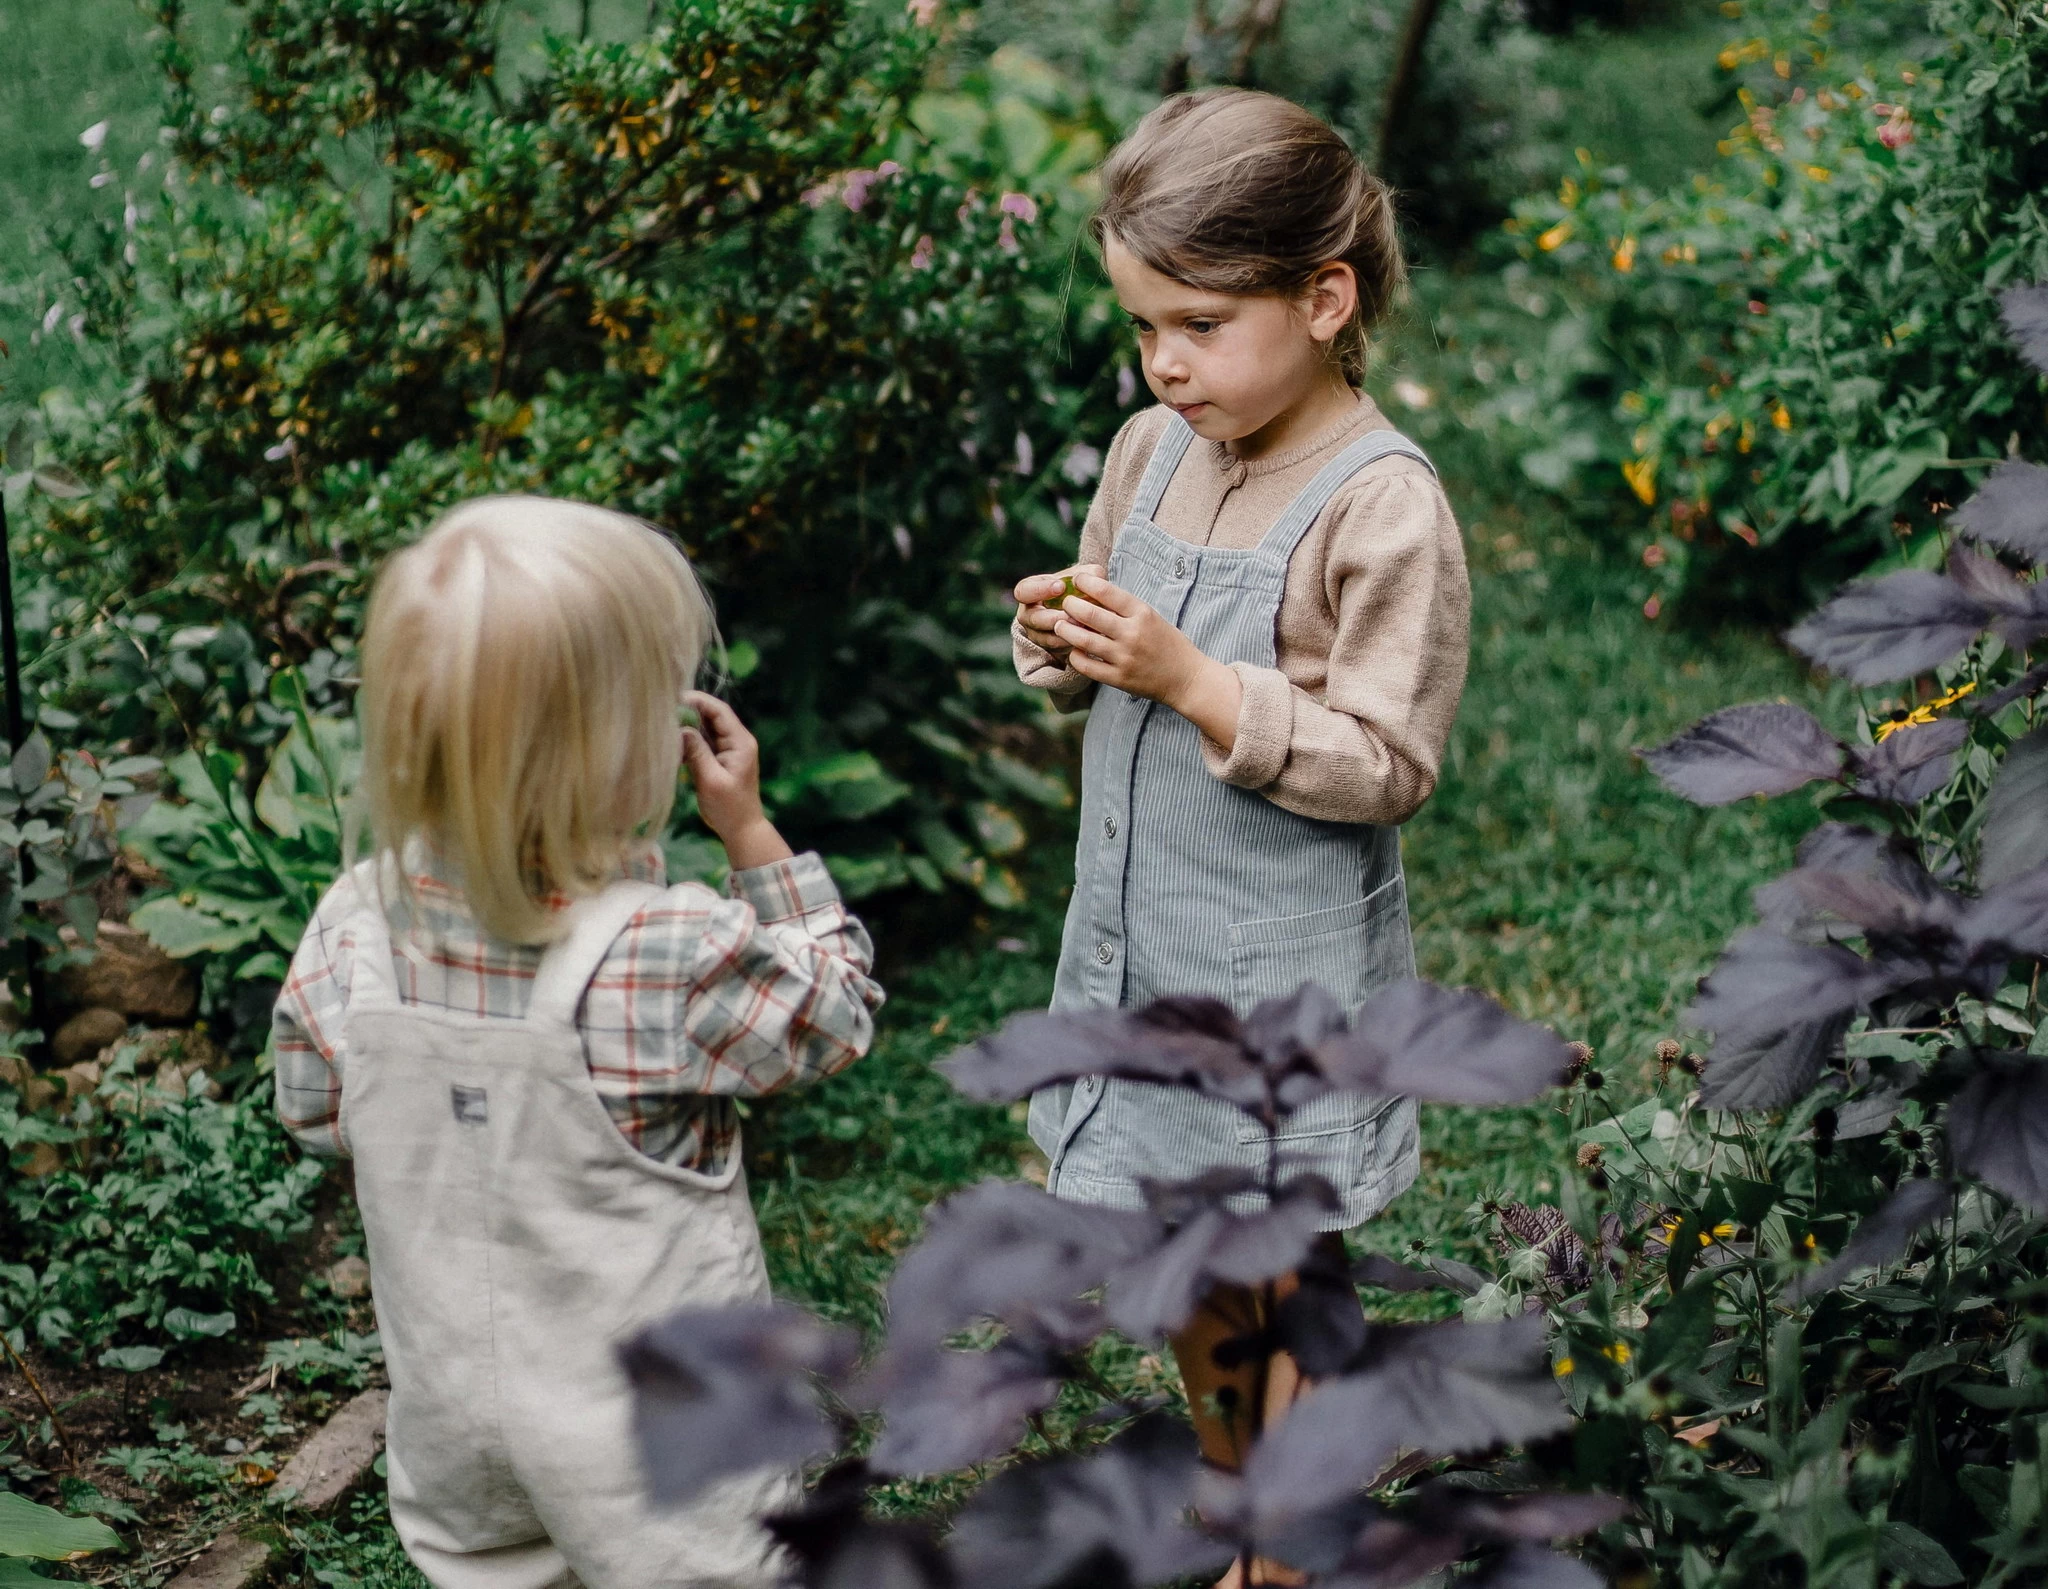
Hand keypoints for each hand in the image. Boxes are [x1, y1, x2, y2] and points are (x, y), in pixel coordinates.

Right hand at [681, 692, 793, 870]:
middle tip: (664, 709)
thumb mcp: (711, 780)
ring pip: (705, 729)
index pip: (719, 711)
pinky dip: (688, 741)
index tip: (674, 697)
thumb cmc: (729, 807)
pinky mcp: (719, 759)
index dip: (698, 701)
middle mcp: (736, 741)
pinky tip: (673, 743)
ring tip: (665, 723)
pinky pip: (703, 743)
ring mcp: (728, 750)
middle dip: (689, 711)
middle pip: (712, 716)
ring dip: (687, 726)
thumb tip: (680, 729)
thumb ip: (697, 752)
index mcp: (740, 742)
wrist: (741, 829)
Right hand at [1013, 563, 1105, 663]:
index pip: (1024, 591)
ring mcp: (1037, 634)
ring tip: (1084, 625)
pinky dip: (1074, 643)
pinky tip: (1088, 636)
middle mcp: (1028, 614)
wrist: (1080, 611)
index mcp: (1029, 591)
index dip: (1039, 590)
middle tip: (1072, 613)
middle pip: (1034, 619)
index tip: (1061, 587)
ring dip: (1066, 633)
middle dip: (1054, 617)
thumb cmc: (1075, 588)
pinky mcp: (1050, 649)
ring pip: (1047, 638)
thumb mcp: (1080, 576)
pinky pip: (1059, 650)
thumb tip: (1095, 576)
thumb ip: (1087, 573)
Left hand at [1052, 572, 1244, 748]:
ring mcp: (1124, 657)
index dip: (1086, 583)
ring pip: (1083, 640)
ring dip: (1066, 630)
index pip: (1108, 592)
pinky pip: (1087, 666)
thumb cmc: (1168, 644)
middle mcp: (1132, 634)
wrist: (1187, 679)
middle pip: (1090, 614)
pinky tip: (1075, 651)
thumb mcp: (1152, 617)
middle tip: (1065, 604)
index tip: (1077, 580)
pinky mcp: (1119, 678)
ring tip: (1060, 625)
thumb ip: (1126, 608)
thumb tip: (1093, 594)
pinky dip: (1076, 656)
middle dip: (1071, 605)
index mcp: (1142, 614)